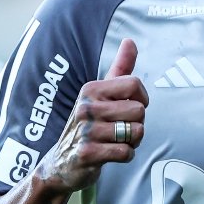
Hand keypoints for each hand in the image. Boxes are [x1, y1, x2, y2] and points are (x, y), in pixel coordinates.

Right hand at [36, 38, 148, 192]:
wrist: (61, 163)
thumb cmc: (89, 124)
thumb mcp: (101, 93)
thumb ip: (119, 68)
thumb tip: (130, 40)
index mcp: (91, 89)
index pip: (134, 83)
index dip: (141, 98)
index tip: (131, 106)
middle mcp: (86, 107)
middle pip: (139, 110)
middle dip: (137, 123)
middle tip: (120, 129)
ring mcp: (86, 131)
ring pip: (135, 132)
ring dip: (132, 141)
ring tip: (115, 141)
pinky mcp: (87, 154)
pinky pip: (126, 152)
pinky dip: (126, 156)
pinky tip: (111, 154)